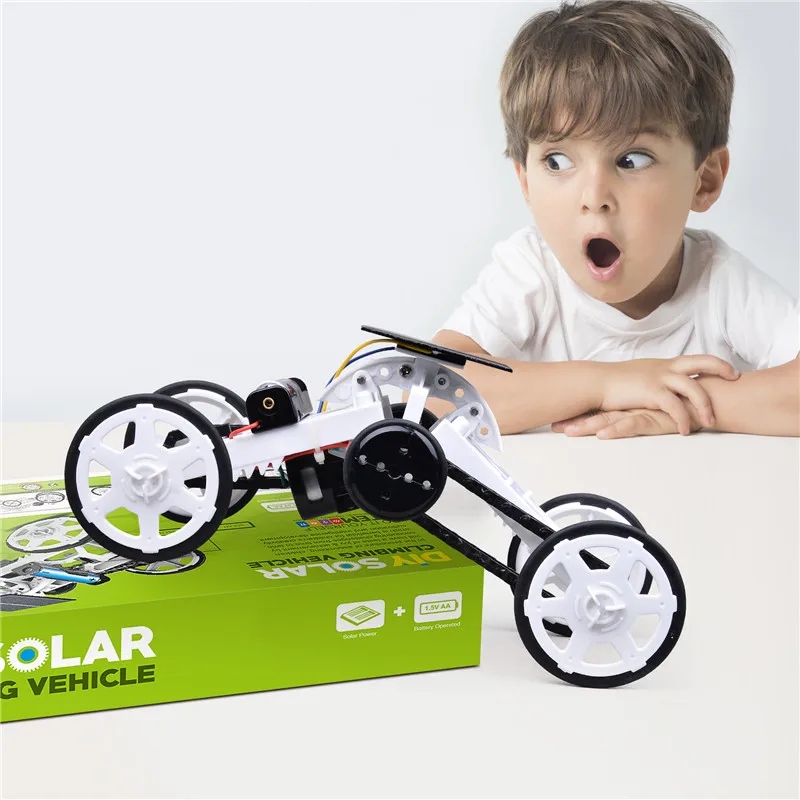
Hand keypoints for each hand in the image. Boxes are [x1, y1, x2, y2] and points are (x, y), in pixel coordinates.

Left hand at [553, 407, 701, 438]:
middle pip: (596, 411)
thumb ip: (638, 409)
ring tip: (570, 432)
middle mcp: (631, 404)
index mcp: (629, 401)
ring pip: (609, 418)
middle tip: (552, 427)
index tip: (555, 419)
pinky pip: (634, 424)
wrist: (710, 397)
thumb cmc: (683, 402)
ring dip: (588, 426)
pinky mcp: (655, 417)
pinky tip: (605, 435)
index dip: (576, 412)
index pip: (596, 406)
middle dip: (574, 419)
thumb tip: (620, 415)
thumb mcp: (654, 406)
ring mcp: (641, 410)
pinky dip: (618, 430)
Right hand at [600, 356, 738, 434]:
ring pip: (693, 387)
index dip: (714, 363)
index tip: (730, 370)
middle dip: (721, 368)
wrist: (595, 383)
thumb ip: (654, 379)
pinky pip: (675, 406)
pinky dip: (683, 419)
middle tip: (735, 377)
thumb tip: (663, 386)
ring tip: (710, 422)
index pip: (695, 359)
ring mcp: (659, 378)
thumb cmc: (612, 383)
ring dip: (704, 405)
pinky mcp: (651, 392)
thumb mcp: (639, 376)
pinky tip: (686, 431)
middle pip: (701, 361)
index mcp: (663, 364)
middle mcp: (665, 368)